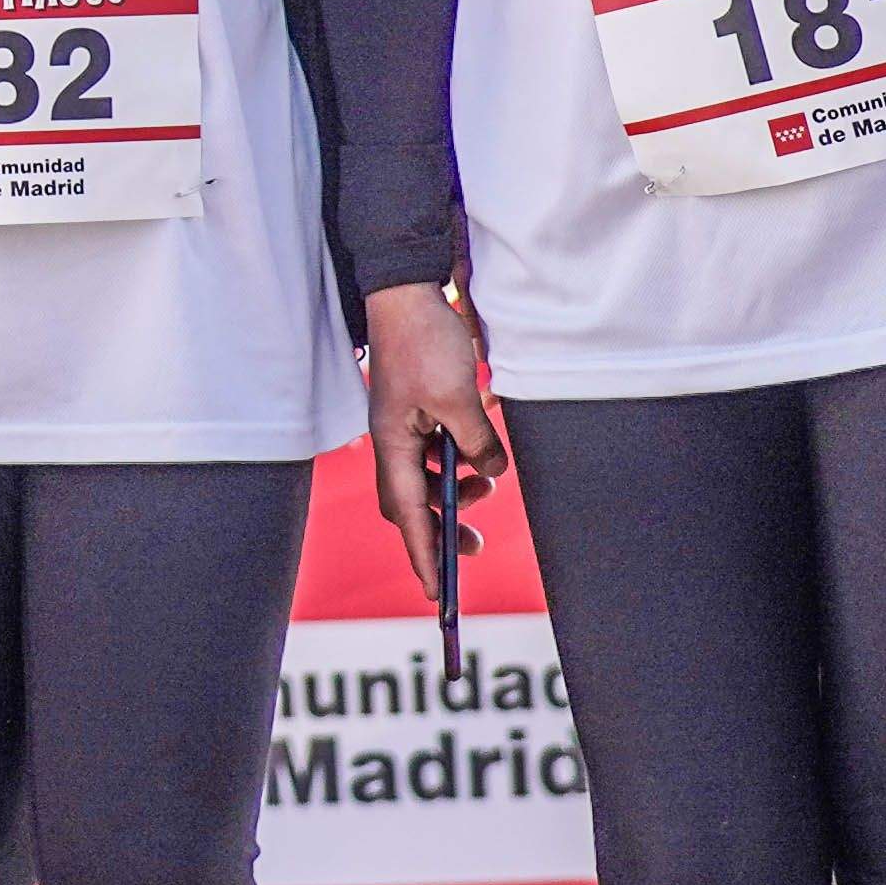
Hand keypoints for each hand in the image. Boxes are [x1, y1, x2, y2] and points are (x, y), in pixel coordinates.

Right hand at [361, 281, 504, 584]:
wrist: (408, 290)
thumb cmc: (424, 341)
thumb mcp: (459, 398)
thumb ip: (477, 443)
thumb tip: (493, 473)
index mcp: (392, 443)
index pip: (407, 515)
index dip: (423, 555)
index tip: (437, 594)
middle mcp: (392, 440)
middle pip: (412, 504)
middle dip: (441, 529)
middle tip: (475, 547)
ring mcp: (404, 425)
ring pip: (426, 478)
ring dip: (456, 491)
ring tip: (489, 484)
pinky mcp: (418, 409)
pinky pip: (436, 450)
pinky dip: (459, 459)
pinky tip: (483, 450)